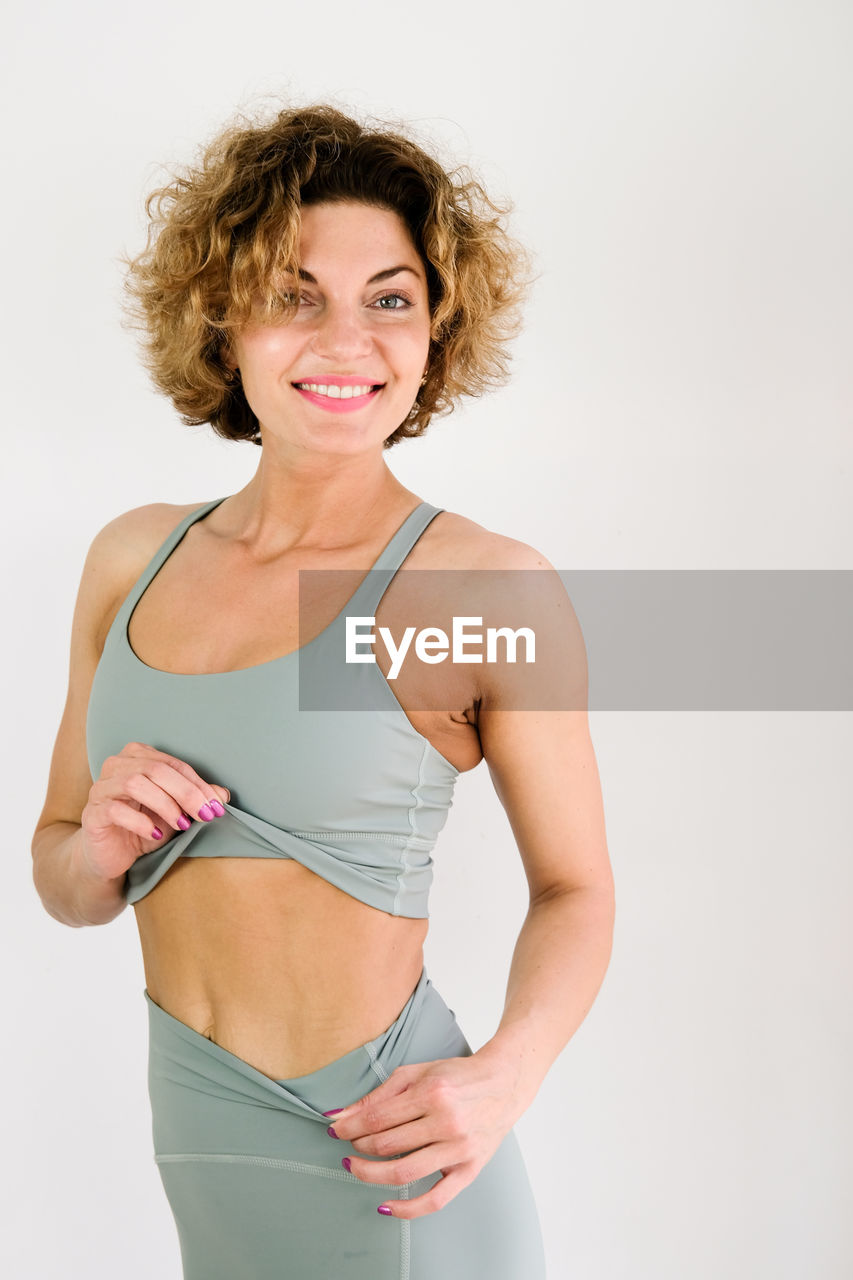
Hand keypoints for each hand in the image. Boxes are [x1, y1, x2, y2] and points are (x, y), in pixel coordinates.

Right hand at [79, 741, 229, 882]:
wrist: (111, 855)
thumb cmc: (143, 826)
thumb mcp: (176, 812)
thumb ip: (196, 800)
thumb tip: (223, 795)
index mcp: (138, 756)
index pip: (174, 764)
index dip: (198, 785)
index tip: (217, 806)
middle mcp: (117, 765)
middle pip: (156, 770)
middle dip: (186, 793)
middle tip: (204, 815)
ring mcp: (101, 788)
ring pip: (136, 784)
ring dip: (165, 805)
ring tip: (182, 824)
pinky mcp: (92, 813)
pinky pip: (117, 810)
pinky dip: (141, 822)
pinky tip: (155, 834)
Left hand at [324, 1051, 522, 1218]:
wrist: (503, 1083)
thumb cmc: (457, 1075)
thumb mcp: (417, 1072)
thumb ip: (379, 1094)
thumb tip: (341, 1115)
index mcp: (432, 1093)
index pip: (377, 1117)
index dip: (349, 1126)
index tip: (334, 1129)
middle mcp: (446, 1122)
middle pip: (386, 1145)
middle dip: (358, 1146)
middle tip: (348, 1144)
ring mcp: (459, 1149)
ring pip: (403, 1172)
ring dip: (370, 1174)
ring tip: (355, 1167)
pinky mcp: (469, 1170)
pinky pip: (435, 1199)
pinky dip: (407, 1209)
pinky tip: (384, 1206)